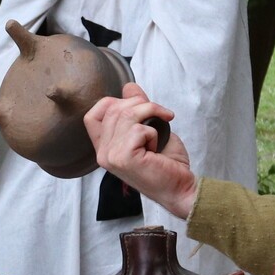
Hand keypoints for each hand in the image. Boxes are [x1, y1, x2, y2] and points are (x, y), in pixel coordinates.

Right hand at [83, 83, 197, 218]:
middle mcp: (103, 153)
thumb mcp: (151, 128)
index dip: (114, 103)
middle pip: (113, 109)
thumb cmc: (167, 164)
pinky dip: (154, 133)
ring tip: (161, 131)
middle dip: (141, 104)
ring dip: (151, 115)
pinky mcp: (124, 158)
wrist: (181, 188)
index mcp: (105, 148)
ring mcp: (111, 157)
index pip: (93, 115)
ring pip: (127, 115)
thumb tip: (129, 87)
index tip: (138, 107)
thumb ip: (137, 109)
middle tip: (162, 116)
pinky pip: (138, 129)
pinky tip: (156, 148)